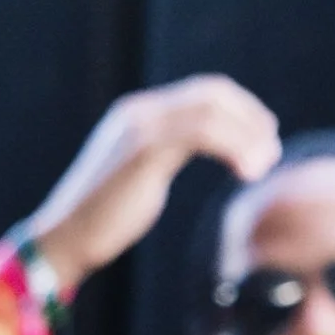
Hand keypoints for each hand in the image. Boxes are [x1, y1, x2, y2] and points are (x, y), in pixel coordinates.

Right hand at [27, 76, 277, 294]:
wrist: (63, 241)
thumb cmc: (100, 221)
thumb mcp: (139, 176)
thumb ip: (166, 154)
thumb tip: (204, 149)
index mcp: (137, 114)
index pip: (202, 93)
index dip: (242, 110)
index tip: (264, 137)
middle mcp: (139, 113)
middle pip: (212, 93)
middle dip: (251, 118)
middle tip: (271, 152)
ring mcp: (140, 128)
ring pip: (211, 111)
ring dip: (247, 135)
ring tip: (263, 166)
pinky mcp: (144, 150)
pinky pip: (202, 133)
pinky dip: (234, 147)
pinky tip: (246, 170)